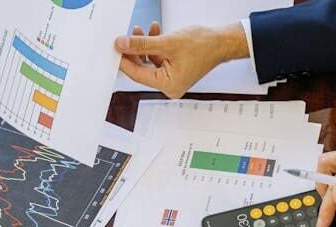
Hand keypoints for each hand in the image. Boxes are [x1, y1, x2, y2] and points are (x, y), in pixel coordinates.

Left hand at [115, 22, 248, 98]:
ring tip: (140, 30)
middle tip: (124, 37)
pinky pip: (157, 59)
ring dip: (143, 46)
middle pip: (141, 69)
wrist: (222, 42)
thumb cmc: (203, 45)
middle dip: (134, 51)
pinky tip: (153, 32)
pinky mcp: (174, 70)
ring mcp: (171, 78)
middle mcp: (169, 86)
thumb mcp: (167, 42)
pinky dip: (153, 46)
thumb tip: (122, 44)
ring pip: (148, 62)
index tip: (114, 49)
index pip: (137, 75)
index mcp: (168, 85)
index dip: (124, 60)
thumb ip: (142, 44)